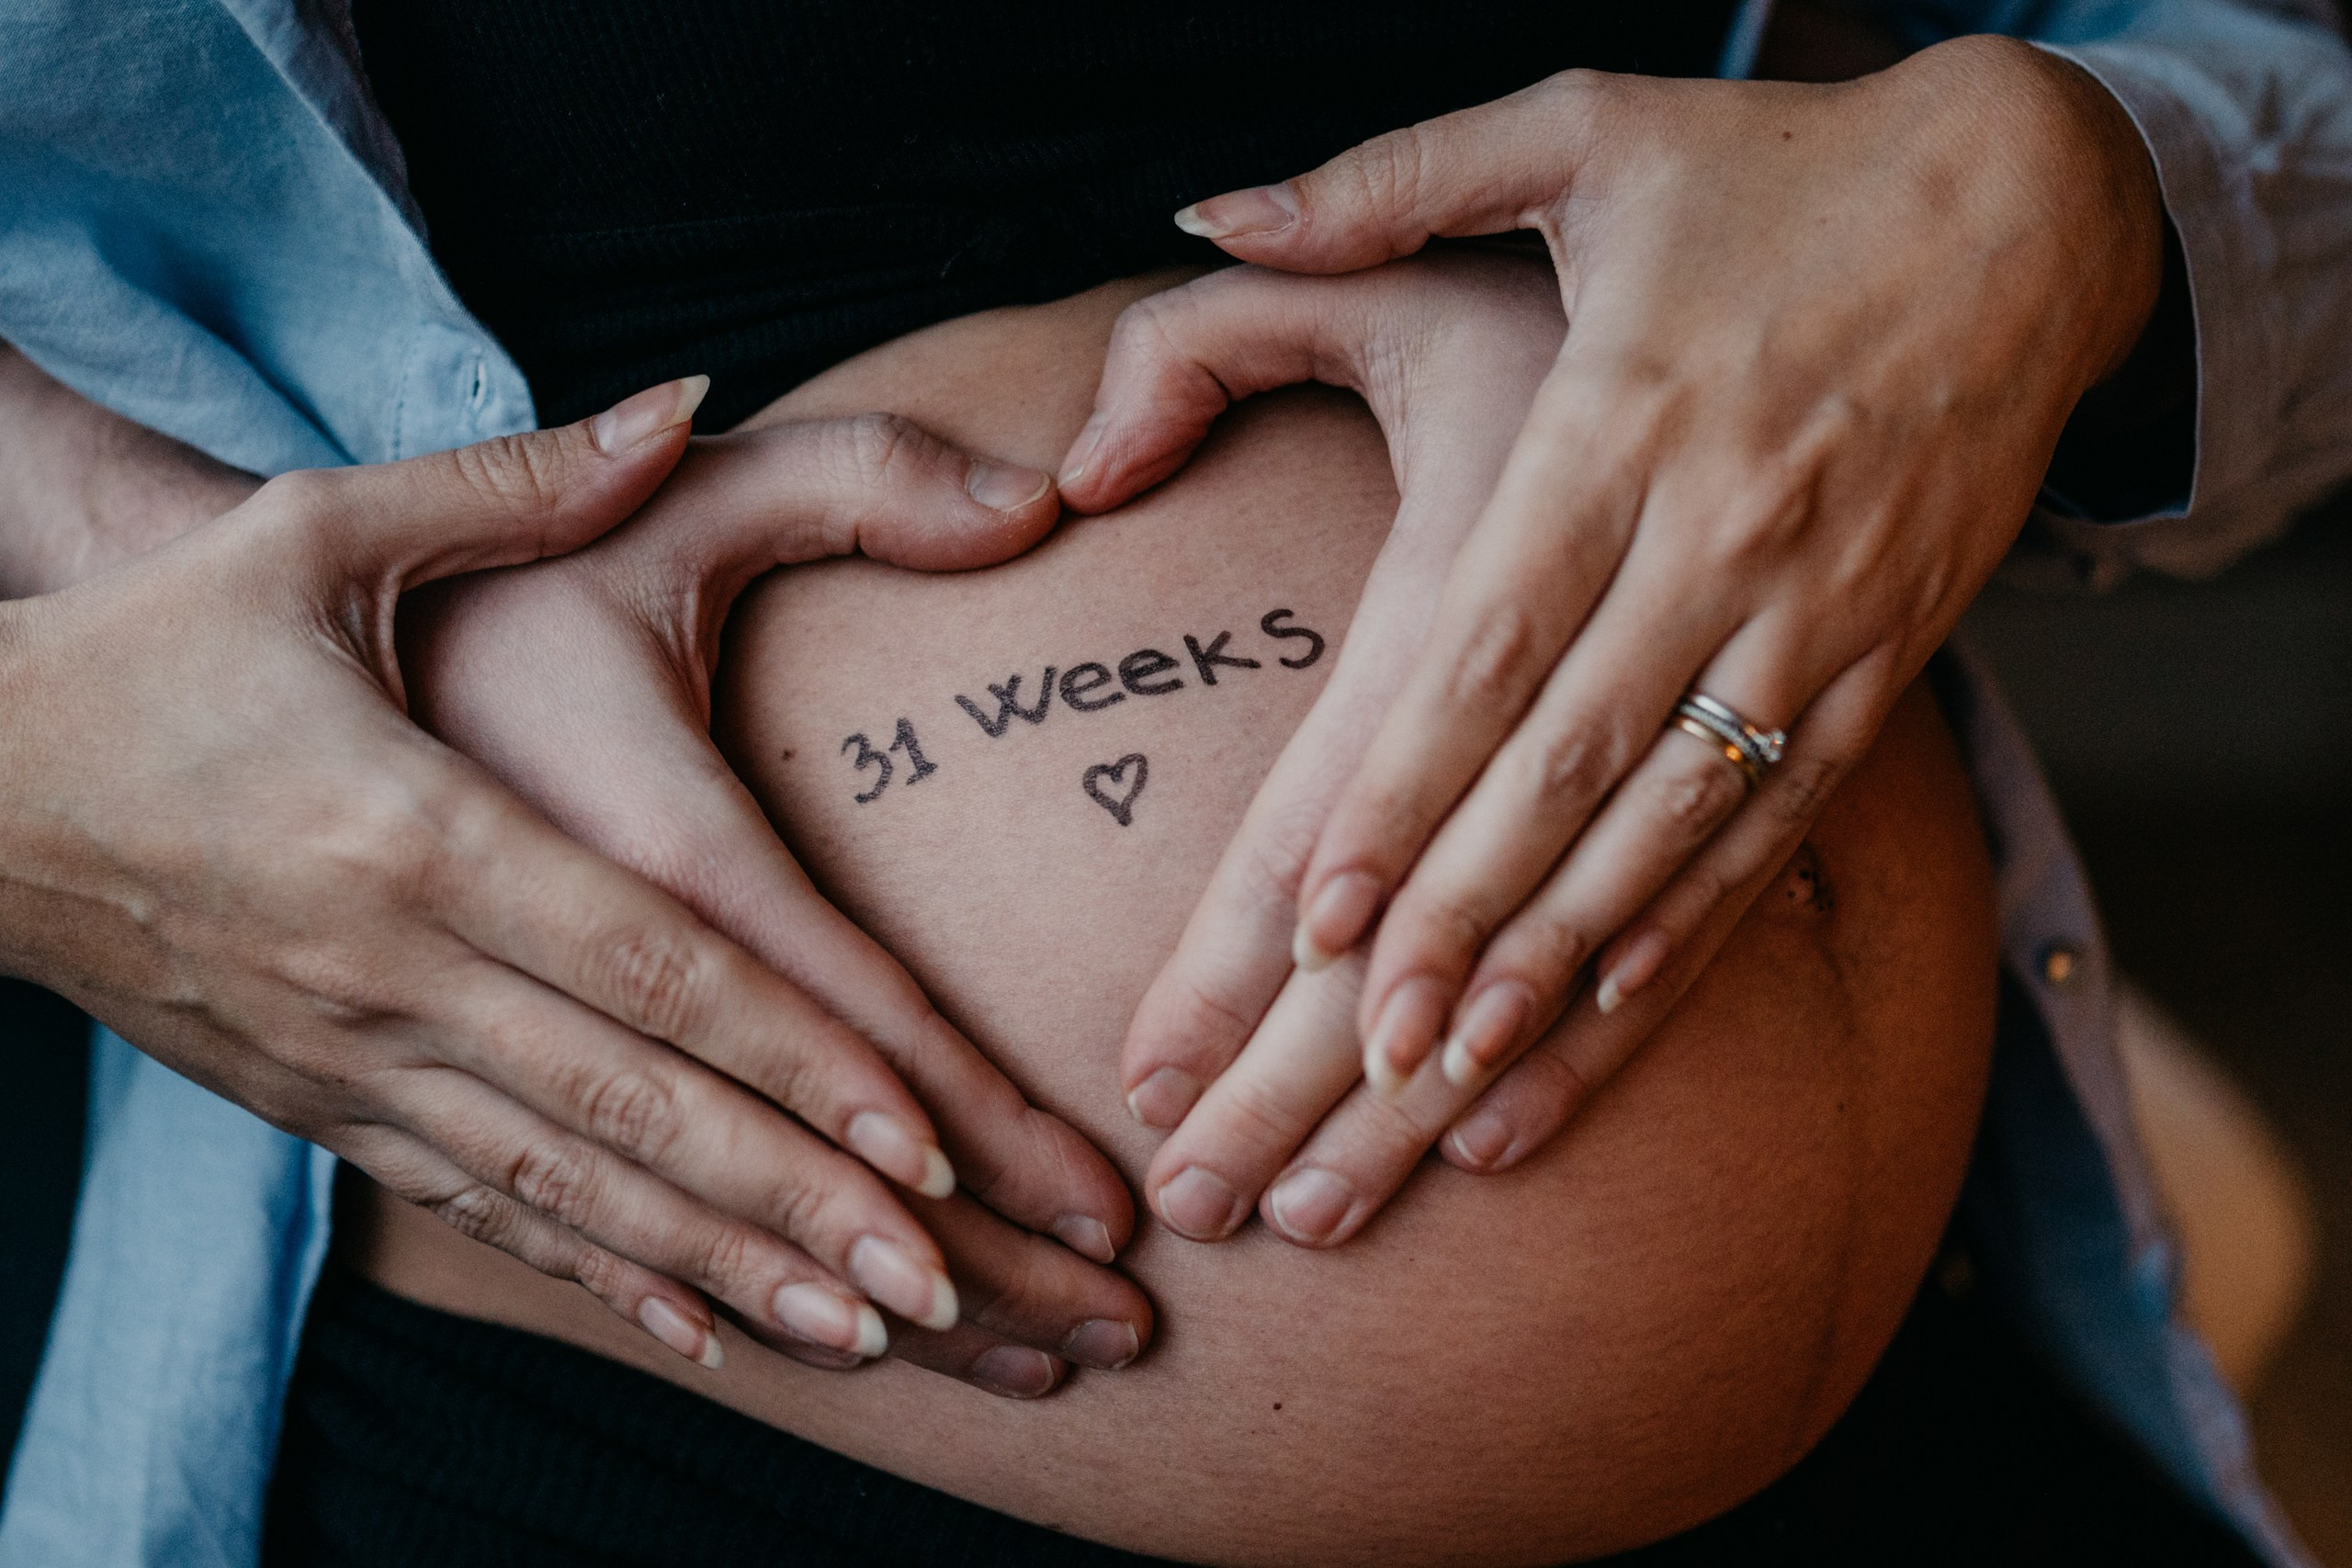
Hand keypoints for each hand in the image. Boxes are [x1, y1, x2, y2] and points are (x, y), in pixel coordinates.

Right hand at [0, 384, 1015, 1376]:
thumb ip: (516, 478)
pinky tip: (706, 1328)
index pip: (653, 967)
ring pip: (576, 1189)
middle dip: (803, 1202)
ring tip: (872, 1334)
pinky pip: (486, 1212)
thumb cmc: (157, 645)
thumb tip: (683, 394)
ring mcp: (354, 1060)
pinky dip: (603, 1273)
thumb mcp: (317, 531)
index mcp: (420, 828)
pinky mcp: (323, 1105)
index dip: (795, 1058)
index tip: (925, 1139)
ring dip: (732, 1268)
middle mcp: (395, 970)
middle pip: (640, 1109)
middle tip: (951, 1280)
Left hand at [1067, 37, 2167, 1244]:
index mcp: (1622, 421)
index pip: (1492, 646)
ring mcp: (1812, 617)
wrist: (2028, 203)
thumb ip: (1385, 179)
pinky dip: (1686, 935)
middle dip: (1452, 930)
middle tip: (1343, 1065)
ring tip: (1446, 1095)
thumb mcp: (1580, 130)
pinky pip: (1774, 828)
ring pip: (1669, 829)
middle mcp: (1720, 538)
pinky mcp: (1876, 665)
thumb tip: (1205, 212)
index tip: (1317, 923)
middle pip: (1564, 774)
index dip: (1405, 794)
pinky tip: (1598, 1026)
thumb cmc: (1770, 174)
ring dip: (1557, 971)